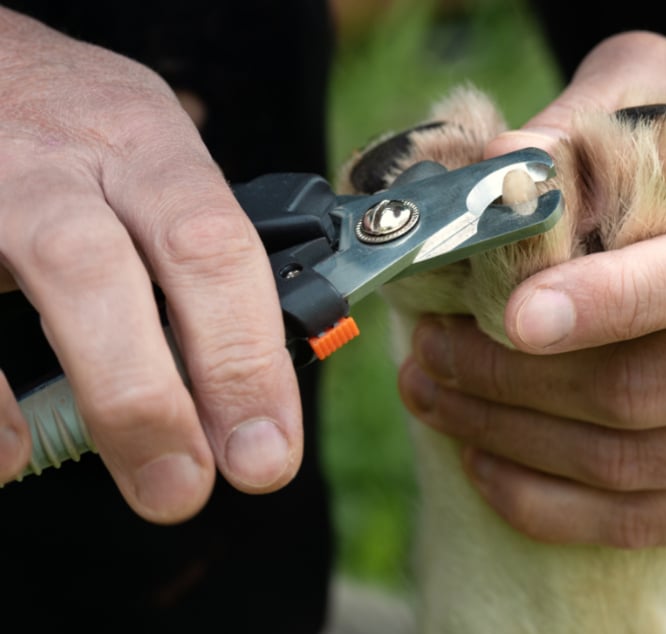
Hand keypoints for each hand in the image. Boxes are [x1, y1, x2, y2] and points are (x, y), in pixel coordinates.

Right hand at [0, 10, 301, 522]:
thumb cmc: (72, 126)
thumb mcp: (145, 156)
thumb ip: (189, 244)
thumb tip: (252, 367)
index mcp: (149, 143)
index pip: (216, 246)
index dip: (246, 355)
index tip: (269, 447)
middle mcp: (71, 156)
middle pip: (127, 262)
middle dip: (173, 390)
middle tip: (198, 486)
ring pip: (57, 269)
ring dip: (109, 393)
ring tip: (148, 484)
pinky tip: (10, 453)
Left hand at [398, 32, 665, 547]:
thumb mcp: (656, 88)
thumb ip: (581, 124)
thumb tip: (493, 174)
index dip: (612, 303)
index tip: (512, 315)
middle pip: (651, 389)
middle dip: (515, 377)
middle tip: (430, 350)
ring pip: (632, 464)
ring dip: (511, 437)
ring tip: (435, 393)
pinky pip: (645, 522)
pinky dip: (549, 501)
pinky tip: (484, 460)